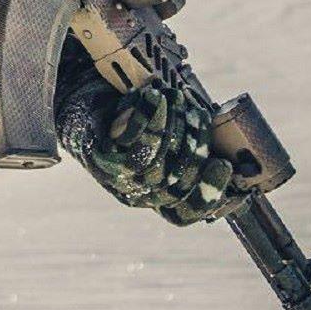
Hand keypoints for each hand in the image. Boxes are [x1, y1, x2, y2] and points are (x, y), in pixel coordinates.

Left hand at [58, 76, 235, 223]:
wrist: (77, 101)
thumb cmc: (128, 118)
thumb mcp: (163, 137)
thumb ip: (189, 148)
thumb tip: (232, 146)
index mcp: (155, 197)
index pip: (185, 214)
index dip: (211, 198)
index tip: (228, 167)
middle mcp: (137, 193)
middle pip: (177, 183)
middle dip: (196, 146)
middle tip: (200, 112)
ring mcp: (116, 177)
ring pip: (158, 162)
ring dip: (174, 126)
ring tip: (177, 97)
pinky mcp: (100, 154)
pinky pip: (132, 142)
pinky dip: (148, 116)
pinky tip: (154, 95)